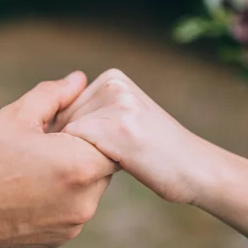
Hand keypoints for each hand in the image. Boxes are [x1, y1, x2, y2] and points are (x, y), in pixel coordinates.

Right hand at [0, 72, 117, 247]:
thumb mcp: (16, 116)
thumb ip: (54, 95)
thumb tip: (78, 80)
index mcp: (81, 165)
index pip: (112, 141)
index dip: (94, 128)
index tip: (71, 124)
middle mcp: (86, 200)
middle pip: (102, 165)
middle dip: (83, 150)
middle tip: (50, 142)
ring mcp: (74, 223)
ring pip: (89, 188)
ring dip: (73, 174)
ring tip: (36, 166)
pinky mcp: (60, 238)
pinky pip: (73, 209)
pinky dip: (61, 197)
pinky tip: (31, 188)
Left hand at [52, 69, 226, 204]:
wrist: (197, 169)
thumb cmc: (157, 153)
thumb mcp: (126, 119)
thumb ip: (95, 113)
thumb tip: (50, 124)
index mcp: (112, 78)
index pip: (64, 107)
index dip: (66, 136)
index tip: (87, 152)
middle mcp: (113, 84)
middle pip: (64, 120)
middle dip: (70, 145)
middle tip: (109, 161)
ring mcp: (117, 105)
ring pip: (67, 136)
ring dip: (78, 156)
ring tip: (118, 162)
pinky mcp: (118, 129)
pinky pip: (76, 148)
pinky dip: (86, 165)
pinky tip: (117, 168)